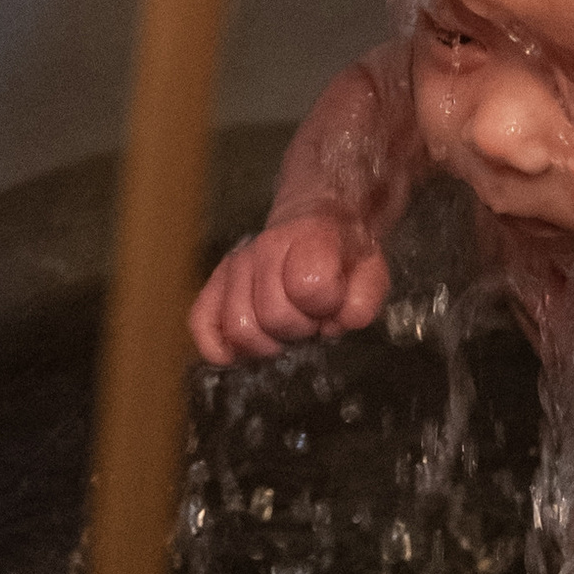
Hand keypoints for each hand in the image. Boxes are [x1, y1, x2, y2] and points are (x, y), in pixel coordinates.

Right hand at [189, 216, 390, 368]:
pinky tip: (243, 351)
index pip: (307, 287)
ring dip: (268, 342)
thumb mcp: (372, 271)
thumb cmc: (344, 255)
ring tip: (286, 330)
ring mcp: (235, 266)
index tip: (334, 307)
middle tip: (312, 320)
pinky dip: (219, 347)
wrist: (318, 222)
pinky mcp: (214, 285)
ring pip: (239, 328)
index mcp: (309, 237)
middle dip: (300, 330)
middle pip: (272, 317)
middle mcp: (265, 248)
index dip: (326, 308)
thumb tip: (334, 325)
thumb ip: (362, 300)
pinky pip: (201, 323)